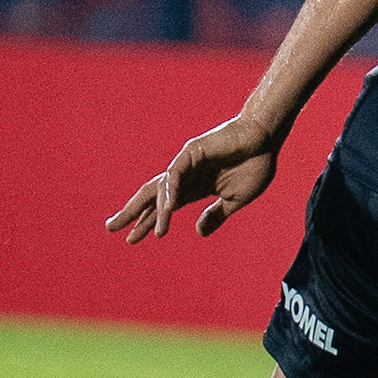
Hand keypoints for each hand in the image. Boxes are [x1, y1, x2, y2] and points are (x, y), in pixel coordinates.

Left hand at [109, 115, 282, 242]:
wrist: (266, 138)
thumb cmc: (255, 164)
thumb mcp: (235, 200)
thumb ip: (216, 215)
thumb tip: (198, 232)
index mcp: (195, 187)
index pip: (166, 207)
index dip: (150, 221)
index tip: (131, 239)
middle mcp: (185, 176)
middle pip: (153, 197)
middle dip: (133, 213)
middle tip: (110, 228)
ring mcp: (186, 164)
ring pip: (159, 188)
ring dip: (146, 210)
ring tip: (133, 229)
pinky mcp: (191, 152)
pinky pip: (174, 175)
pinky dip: (168, 193)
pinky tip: (165, 209)